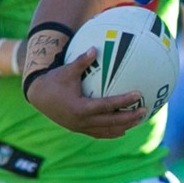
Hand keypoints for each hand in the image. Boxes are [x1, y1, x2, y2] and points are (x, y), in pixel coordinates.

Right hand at [25, 49, 147, 138]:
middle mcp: (82, 121)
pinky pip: (98, 133)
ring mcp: (80, 127)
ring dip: (123, 126)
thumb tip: (95, 49)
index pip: (107, 105)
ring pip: (106, 130)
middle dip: (129, 117)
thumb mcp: (66, 70)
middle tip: (144, 110)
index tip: (138, 95)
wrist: (38, 96)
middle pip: (111, 122)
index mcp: (80, 107)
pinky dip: (111, 132)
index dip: (123, 101)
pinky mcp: (78, 129)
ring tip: (138, 120)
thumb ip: (81, 61)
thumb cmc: (54, 81)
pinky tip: (122, 130)